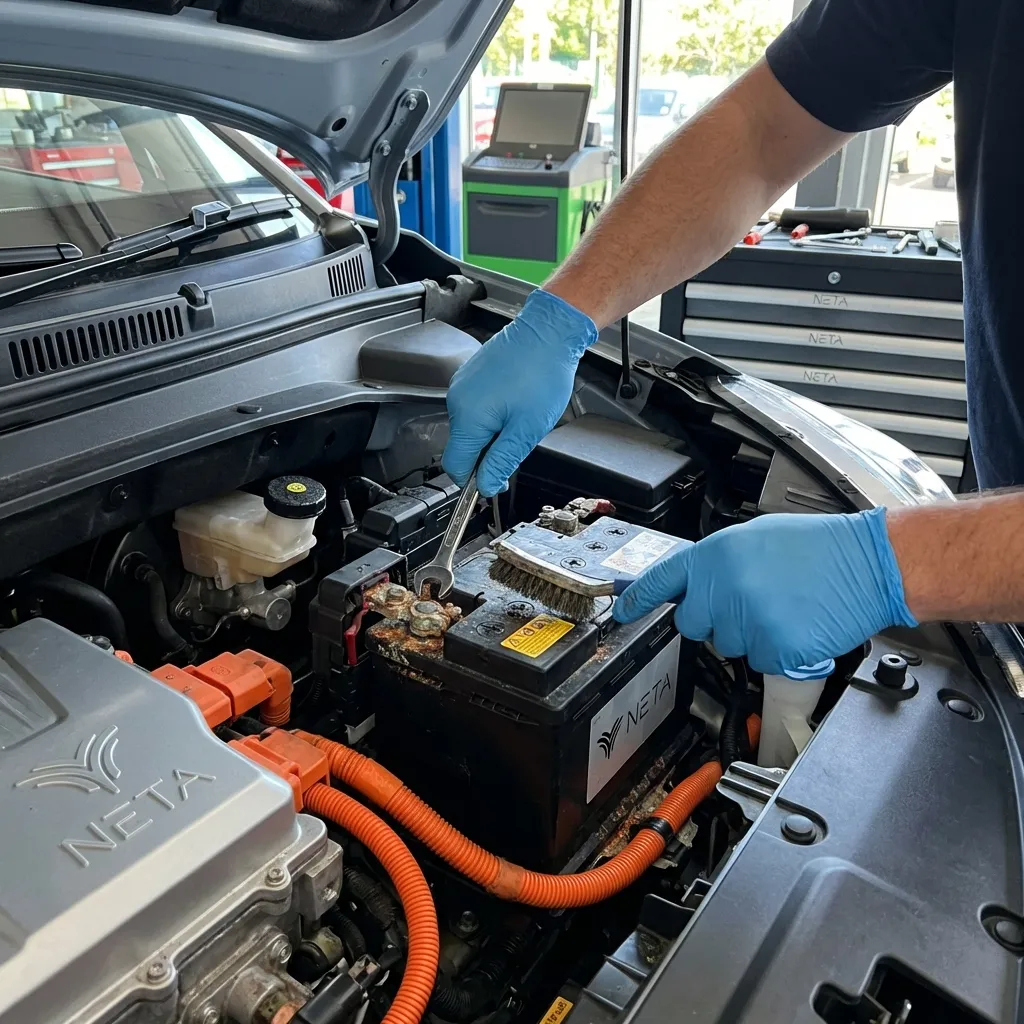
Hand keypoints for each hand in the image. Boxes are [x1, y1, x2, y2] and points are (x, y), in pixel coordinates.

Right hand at [442, 290, 596, 497]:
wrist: (548, 332)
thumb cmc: (543, 374)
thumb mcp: (527, 430)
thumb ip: (501, 462)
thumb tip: (485, 486)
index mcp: (468, 417)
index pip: (455, 466)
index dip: (474, 480)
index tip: (494, 481)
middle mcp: (457, 400)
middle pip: (463, 447)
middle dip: (488, 453)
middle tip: (519, 440)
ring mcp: (461, 386)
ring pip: (470, 429)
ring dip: (492, 433)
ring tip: (520, 415)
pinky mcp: (469, 377)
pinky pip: (474, 408)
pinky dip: (491, 414)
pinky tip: (514, 401)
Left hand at [613, 507, 915, 674]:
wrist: (870, 562)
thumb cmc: (819, 548)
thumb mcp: (755, 537)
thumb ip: (718, 563)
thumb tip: (695, 584)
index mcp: (716, 554)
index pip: (661, 579)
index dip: (637, 598)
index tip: (622, 611)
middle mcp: (725, 587)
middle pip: (693, 623)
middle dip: (715, 619)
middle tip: (752, 602)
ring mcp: (748, 620)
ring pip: (727, 646)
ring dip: (749, 635)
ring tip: (783, 608)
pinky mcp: (774, 649)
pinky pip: (760, 662)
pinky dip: (777, 652)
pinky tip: (797, 625)